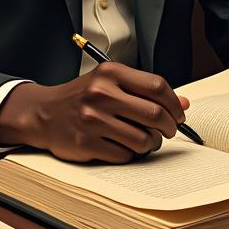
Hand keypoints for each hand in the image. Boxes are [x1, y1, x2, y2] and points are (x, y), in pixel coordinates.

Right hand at [0, 63, 190, 162]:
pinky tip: (125, 146)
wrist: (44, 112)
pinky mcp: (86, 143)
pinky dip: (131, 154)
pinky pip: (125, 155)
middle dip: (168, 127)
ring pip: (143, 139)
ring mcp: (93, 119)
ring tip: (146, 140)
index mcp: (110, 72)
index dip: (174, 103)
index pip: (157, 86)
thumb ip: (146, 90)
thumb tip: (184, 103)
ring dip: (151, 144)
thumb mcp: (111, 82)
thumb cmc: (83, 96)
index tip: (179, 114)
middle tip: (168, 130)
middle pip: (154, 114)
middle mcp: (102, 93)